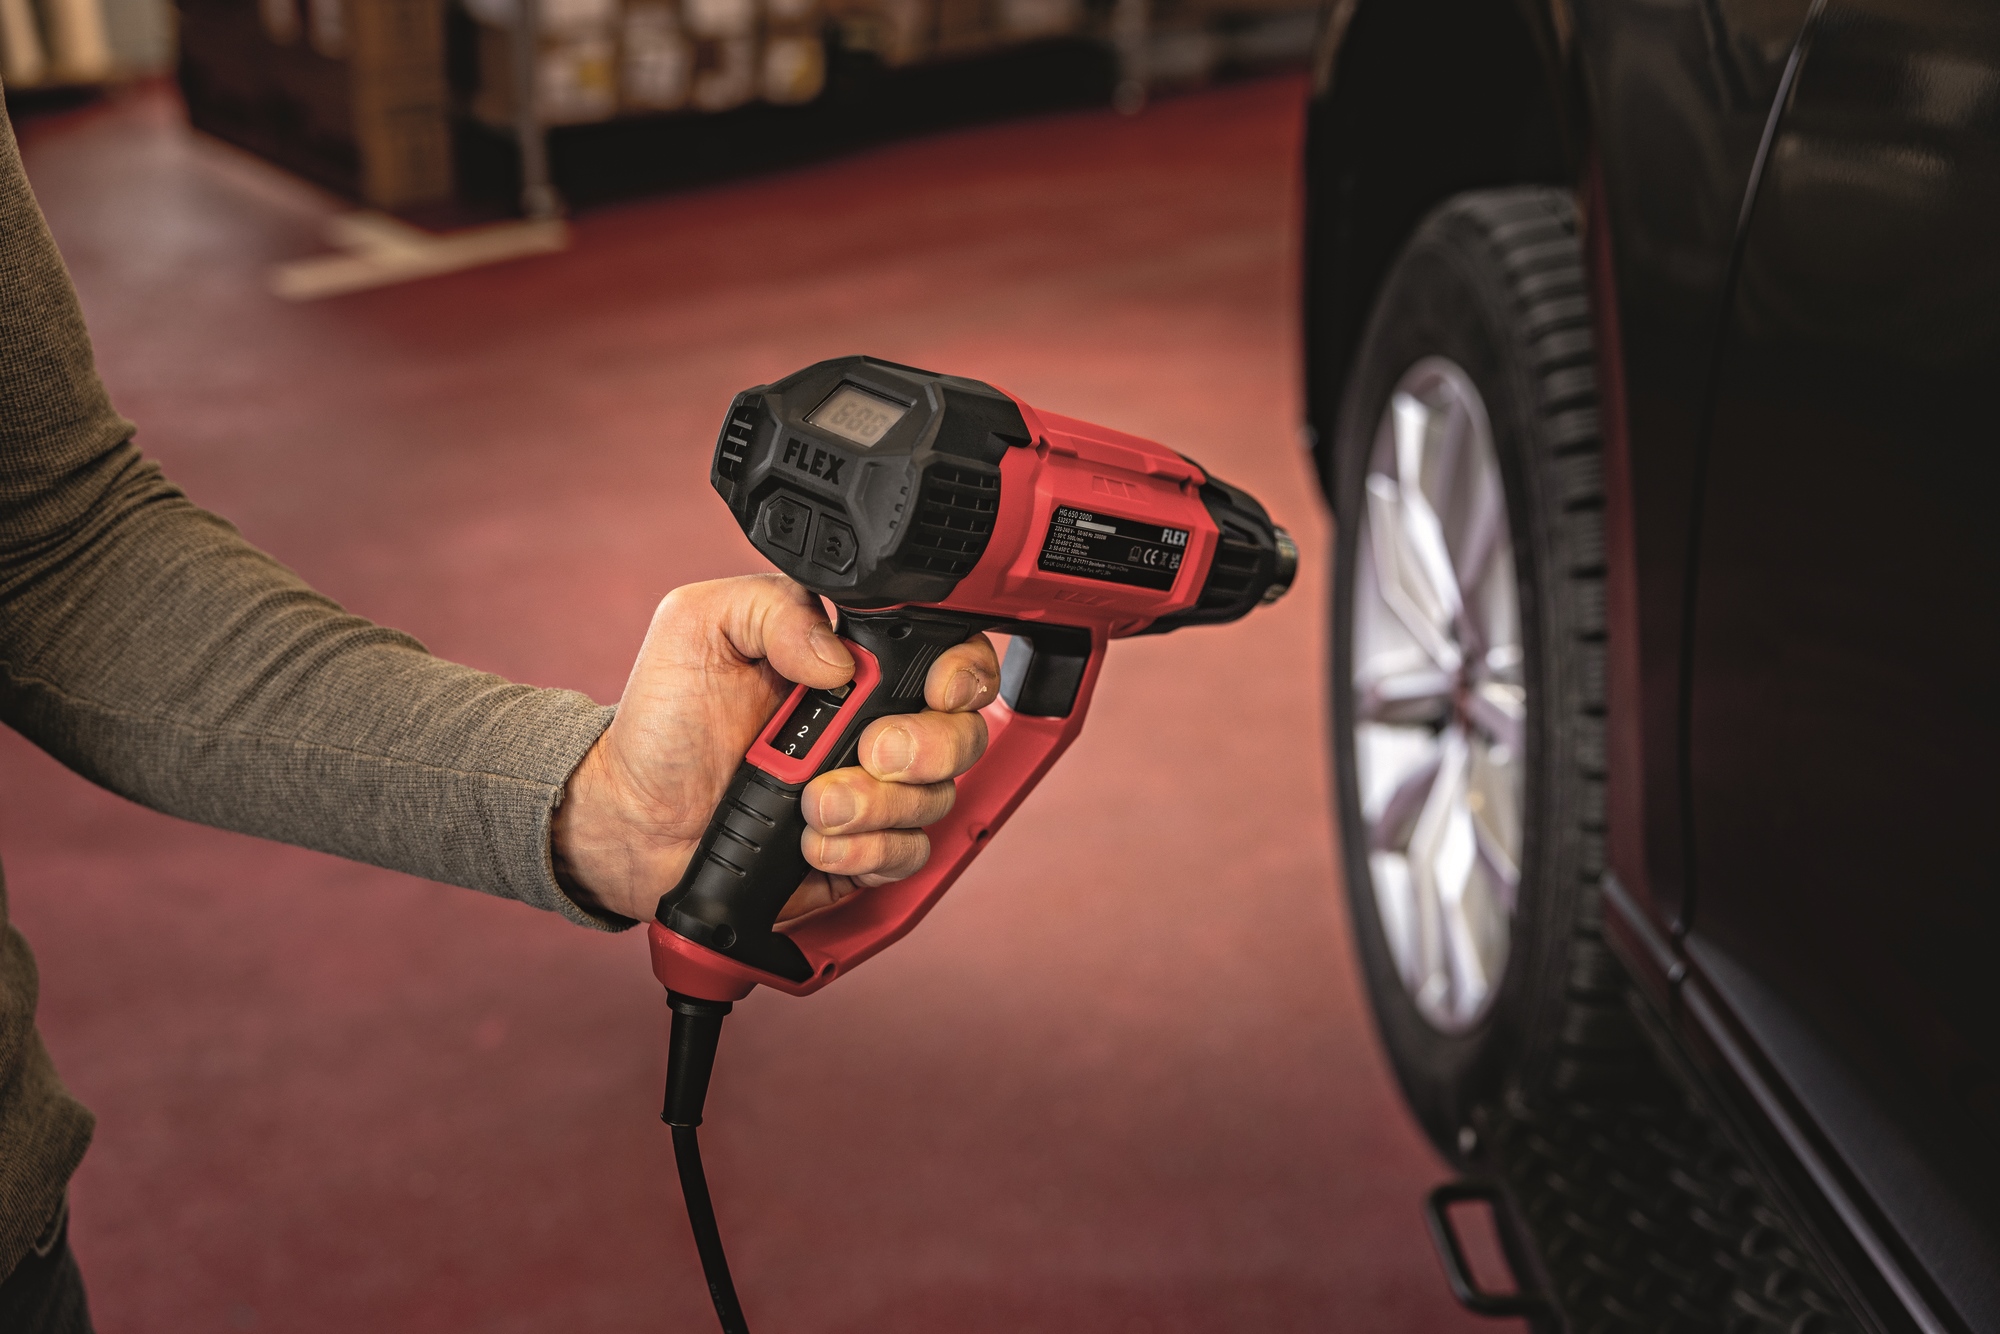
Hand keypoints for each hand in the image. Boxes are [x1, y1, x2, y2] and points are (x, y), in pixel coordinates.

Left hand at [551, 574, 998, 925]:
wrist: (629, 817)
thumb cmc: (663, 720)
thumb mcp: (699, 626)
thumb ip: (773, 608)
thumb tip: (840, 654)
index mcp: (853, 663)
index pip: (948, 656)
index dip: (963, 672)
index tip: (934, 690)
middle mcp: (873, 724)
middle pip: (964, 733)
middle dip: (927, 748)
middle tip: (870, 754)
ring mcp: (872, 791)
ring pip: (936, 800)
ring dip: (878, 807)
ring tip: (812, 806)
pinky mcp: (861, 849)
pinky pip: (905, 856)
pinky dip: (865, 853)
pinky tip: (814, 843)